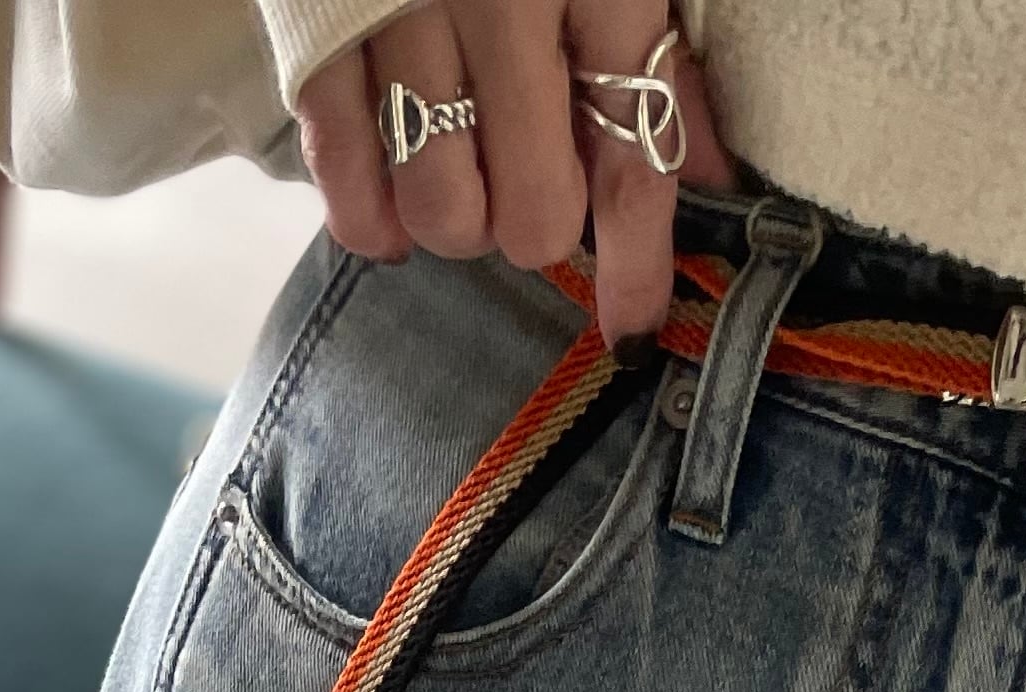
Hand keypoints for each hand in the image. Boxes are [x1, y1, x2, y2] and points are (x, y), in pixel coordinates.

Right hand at [297, 0, 736, 345]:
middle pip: (532, 213)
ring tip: (460, 166)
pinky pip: (346, 185)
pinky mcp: (315, 35)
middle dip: (536, 222)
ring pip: (442, 212)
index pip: (633, 150)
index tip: (632, 328)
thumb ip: (659, 54)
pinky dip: (375, 217)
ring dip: (459, 218)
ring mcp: (395, 15)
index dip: (639, 259)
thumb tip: (710, 174)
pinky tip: (395, 196)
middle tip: (526, 175)